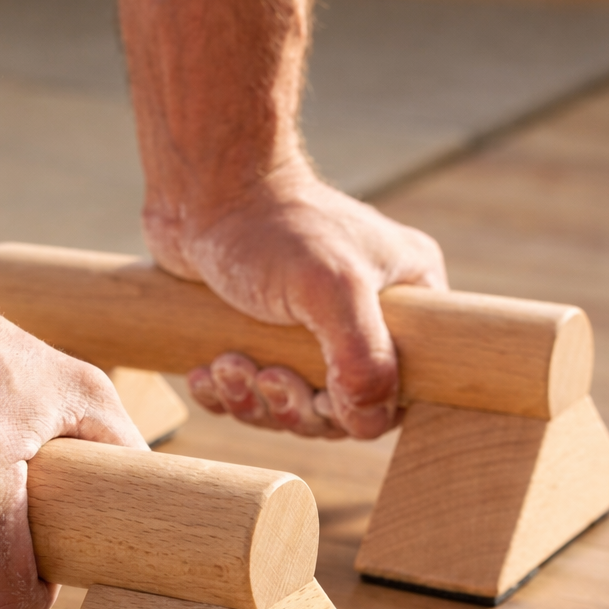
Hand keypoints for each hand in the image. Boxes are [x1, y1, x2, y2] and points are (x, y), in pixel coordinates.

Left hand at [145, 158, 447, 439]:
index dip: (357, 411)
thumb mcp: (332, 288)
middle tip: (264, 377)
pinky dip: (227, 393)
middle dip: (294, 406)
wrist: (202, 188)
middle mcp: (364, 316)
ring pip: (290, 404)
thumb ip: (362, 356)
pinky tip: (205, 373)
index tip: (318, 398)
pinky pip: (249, 392)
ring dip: (254, 400)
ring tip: (226, 365)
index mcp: (406, 300)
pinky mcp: (257, 335)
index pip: (400, 388)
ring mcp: (308, 329)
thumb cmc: (274, 227)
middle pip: (340, 407)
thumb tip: (369, 420)